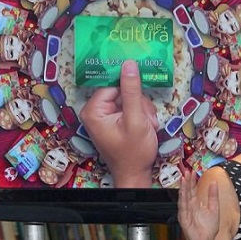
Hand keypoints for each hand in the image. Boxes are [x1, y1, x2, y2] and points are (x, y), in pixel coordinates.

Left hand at [79, 60, 158, 187]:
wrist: (137, 175)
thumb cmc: (134, 152)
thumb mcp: (136, 119)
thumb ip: (132, 91)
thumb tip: (129, 64)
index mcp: (93, 110)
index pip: (113, 85)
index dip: (130, 90)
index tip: (142, 96)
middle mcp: (96, 112)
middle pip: (123, 92)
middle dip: (139, 104)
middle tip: (146, 120)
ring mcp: (106, 117)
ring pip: (131, 100)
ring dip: (144, 111)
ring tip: (147, 126)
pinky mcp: (115, 122)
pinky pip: (131, 109)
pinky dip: (142, 117)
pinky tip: (146, 128)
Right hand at [178, 170, 219, 239]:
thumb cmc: (208, 228)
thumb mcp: (214, 209)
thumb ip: (213, 196)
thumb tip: (214, 183)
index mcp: (196, 203)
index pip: (193, 189)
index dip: (193, 180)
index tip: (193, 171)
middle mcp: (190, 206)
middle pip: (188, 191)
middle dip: (187, 181)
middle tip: (187, 171)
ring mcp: (186, 211)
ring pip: (184, 197)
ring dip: (183, 187)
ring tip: (183, 178)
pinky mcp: (184, 218)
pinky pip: (183, 207)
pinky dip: (182, 199)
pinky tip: (182, 191)